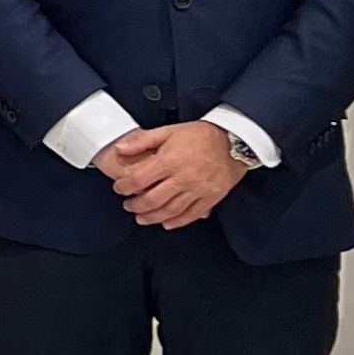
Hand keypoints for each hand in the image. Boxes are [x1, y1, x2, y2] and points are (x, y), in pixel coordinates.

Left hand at [102, 120, 244, 228]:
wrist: (234, 141)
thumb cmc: (200, 135)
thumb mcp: (169, 131)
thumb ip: (142, 140)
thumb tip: (119, 148)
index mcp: (169, 161)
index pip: (139, 180)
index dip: (124, 187)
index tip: (119, 189)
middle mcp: (183, 178)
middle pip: (152, 199)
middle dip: (135, 206)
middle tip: (128, 206)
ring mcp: (198, 190)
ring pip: (170, 210)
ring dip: (152, 217)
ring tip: (141, 218)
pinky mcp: (211, 197)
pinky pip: (191, 214)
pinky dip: (177, 222)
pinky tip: (166, 223)